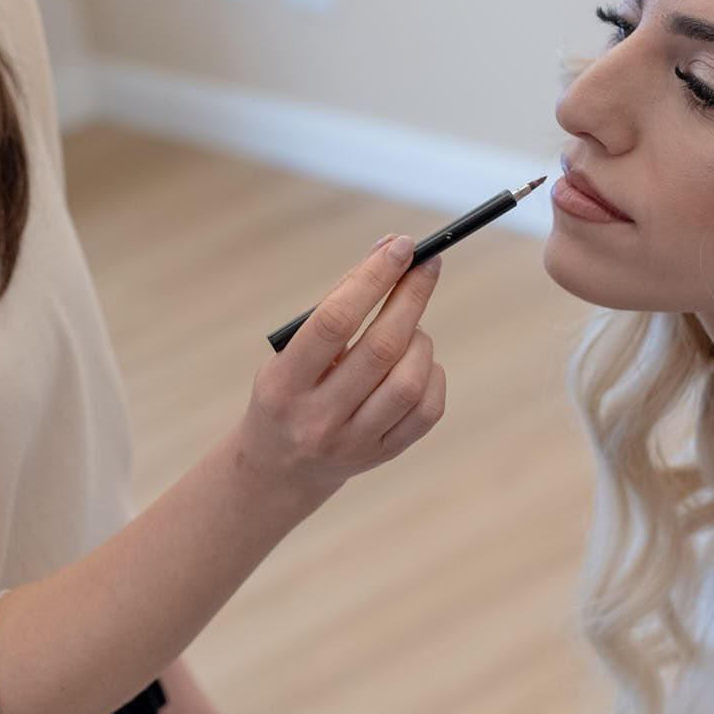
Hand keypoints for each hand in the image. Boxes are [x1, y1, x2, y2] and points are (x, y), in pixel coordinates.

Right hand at [236, 234, 446, 500]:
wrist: (282, 466)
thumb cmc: (290, 389)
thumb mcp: (290, 350)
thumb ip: (337, 302)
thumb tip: (389, 251)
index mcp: (284, 384)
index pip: (334, 321)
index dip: (372, 279)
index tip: (400, 246)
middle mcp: (317, 418)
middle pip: (381, 349)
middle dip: (410, 297)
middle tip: (427, 264)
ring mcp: (354, 443)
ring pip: (409, 380)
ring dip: (420, 339)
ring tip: (410, 327)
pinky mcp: (384, 455)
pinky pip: (427, 409)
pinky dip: (431, 373)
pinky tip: (417, 362)